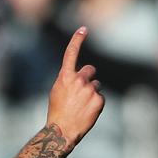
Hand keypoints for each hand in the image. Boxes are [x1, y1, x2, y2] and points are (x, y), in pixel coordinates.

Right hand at [46, 27, 103, 146]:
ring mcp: (90, 90)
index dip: (77, 39)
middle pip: (90, 70)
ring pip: (96, 85)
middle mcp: (78, 80)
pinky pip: (100, 97)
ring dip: (91, 92)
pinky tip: (87, 111)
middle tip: (81, 90)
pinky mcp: (99, 100)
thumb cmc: (57, 109)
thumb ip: (68, 79)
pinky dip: (95, 103)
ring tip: (82, 105)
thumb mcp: (57, 90)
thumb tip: (78, 76)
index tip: (83, 29)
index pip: (71, 53)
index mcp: (65, 76)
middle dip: (88, 77)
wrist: (63, 129)